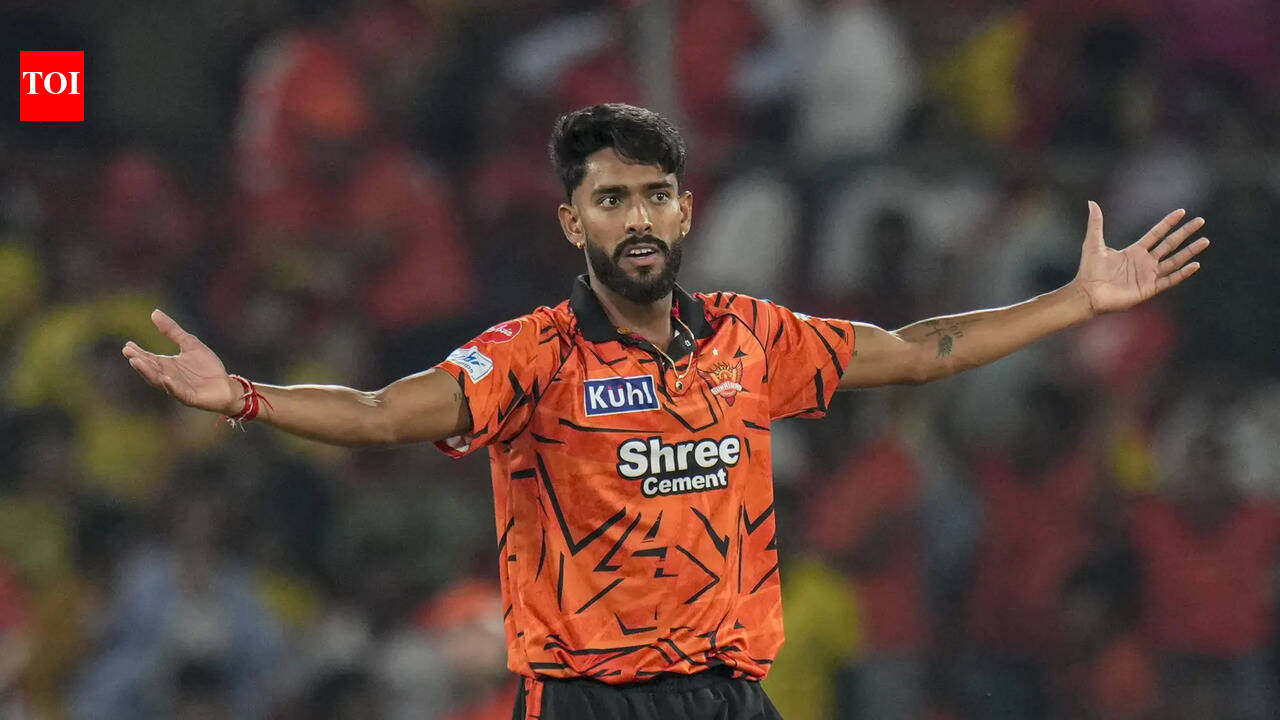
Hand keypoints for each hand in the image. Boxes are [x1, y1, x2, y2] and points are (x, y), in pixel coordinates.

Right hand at [121, 310, 240, 414]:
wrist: (226, 386)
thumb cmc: (207, 366)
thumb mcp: (189, 343)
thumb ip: (172, 331)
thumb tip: (154, 312)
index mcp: (167, 365)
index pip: (148, 358)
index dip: (138, 352)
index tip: (127, 345)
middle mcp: (168, 377)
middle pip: (151, 369)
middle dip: (140, 362)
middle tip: (128, 353)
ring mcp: (178, 388)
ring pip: (159, 380)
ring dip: (148, 372)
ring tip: (137, 362)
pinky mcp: (189, 397)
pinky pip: (178, 392)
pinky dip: (172, 386)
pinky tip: (166, 379)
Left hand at [1074, 201, 1208, 314]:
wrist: (1088, 293)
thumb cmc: (1089, 270)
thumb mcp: (1093, 243)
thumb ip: (1096, 223)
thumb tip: (1091, 202)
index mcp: (1134, 252)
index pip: (1156, 234)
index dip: (1168, 223)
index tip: (1182, 212)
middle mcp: (1144, 263)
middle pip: (1170, 245)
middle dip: (1185, 233)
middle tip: (1200, 221)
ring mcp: (1148, 276)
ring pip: (1174, 261)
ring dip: (1189, 251)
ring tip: (1205, 241)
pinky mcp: (1149, 288)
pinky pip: (1170, 280)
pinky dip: (1183, 273)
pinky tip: (1195, 265)